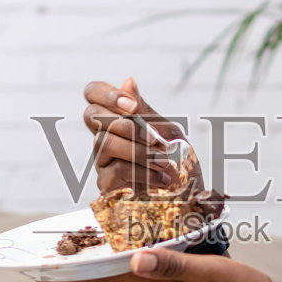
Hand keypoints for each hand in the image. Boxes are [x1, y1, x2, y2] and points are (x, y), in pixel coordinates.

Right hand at [81, 77, 202, 193]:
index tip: (131, 106)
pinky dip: (143, 171)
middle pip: (92, 116)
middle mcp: (104, 137)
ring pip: (105, 142)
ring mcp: (102, 162)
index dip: (105, 93)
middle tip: (156, 140)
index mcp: (118, 119)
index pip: (92, 93)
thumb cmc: (180, 164)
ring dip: (139, 151)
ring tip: (164, 162)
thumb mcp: (169, 132)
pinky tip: (161, 179)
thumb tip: (128, 80)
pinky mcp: (106, 185)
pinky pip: (116, 169)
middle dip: (127, 125)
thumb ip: (146, 111)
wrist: (190, 200)